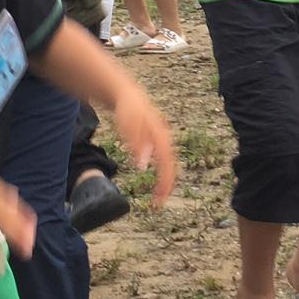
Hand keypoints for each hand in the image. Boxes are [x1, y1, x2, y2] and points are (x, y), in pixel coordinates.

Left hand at [106, 86, 177, 208]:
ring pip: (169, 164)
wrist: (127, 95)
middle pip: (171, 166)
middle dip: (167, 186)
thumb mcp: (128, 126)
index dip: (164, 183)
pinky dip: (162, 172)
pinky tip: (156, 181)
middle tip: (158, 203)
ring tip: (159, 196)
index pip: (167, 165)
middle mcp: (165, 139)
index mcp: (160, 137)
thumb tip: (143, 166)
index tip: (159, 199)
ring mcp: (162, 139)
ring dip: (165, 180)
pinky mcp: (156, 140)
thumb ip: (136, 144)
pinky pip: (163, 159)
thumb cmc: (128, 110)